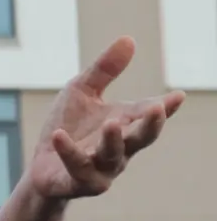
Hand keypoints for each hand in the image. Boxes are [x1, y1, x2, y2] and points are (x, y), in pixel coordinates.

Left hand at [30, 37, 184, 198]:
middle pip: (141, 138)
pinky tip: (59, 135)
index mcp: (124, 124)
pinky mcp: (78, 181)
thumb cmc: (68, 127)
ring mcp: (101, 168)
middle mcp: (119, 148)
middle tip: (157, 109)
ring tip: (112, 123)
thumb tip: (129, 39)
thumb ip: (104, 70)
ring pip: (113, 155)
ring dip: (113, 140)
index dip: (164, 107)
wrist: (42, 167)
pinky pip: (76, 166)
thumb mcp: (81, 92)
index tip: (178, 96)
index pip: (146, 114)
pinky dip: (68, 151)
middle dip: (151, 125)